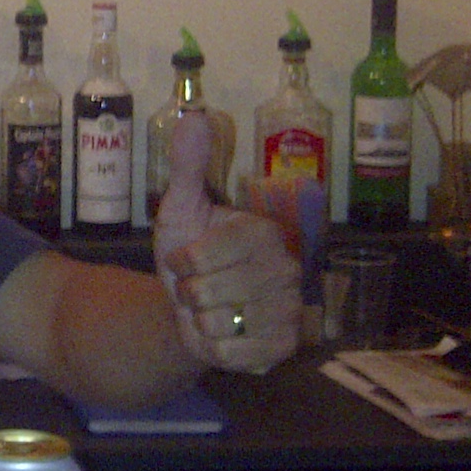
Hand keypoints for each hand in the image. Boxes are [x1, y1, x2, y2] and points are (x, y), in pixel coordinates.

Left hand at [152, 113, 301, 374]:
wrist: (192, 305)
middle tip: (199, 286)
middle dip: (187, 292)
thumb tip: (194, 116)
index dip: (182, 261)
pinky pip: (229, 354)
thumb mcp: (182, 208)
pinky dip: (212, 348)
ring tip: (212, 308)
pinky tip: (224, 334)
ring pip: (215, 323)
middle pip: (206, 291)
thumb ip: (188, 165)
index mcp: (264, 233)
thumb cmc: (190, 253)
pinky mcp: (282, 348)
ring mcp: (288, 310)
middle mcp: (286, 269)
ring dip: (199, 320)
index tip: (185, 258)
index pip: (202, 255)